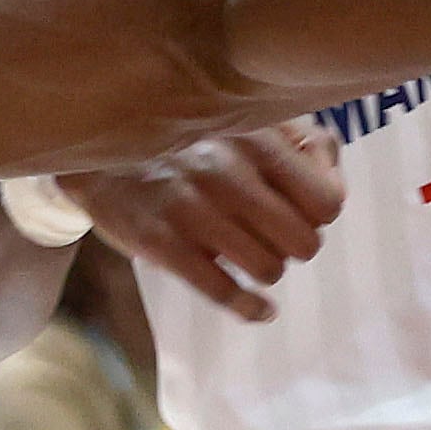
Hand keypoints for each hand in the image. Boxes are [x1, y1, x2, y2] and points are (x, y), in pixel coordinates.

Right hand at [58, 121, 347, 319]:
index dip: (318, 215)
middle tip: (272, 235)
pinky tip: (259, 310)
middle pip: (303, 242)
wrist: (97, 148)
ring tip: (249, 253)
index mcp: (257, 138)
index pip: (326, 202)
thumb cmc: (191, 138)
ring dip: (265, 267)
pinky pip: (222, 292)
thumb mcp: (248, 119)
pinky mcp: (158, 241)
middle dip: (293, 245)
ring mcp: (191, 207)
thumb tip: (333, 183)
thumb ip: (304, 144)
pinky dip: (249, 308)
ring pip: (268, 268)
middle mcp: (228, 171)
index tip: (299, 211)